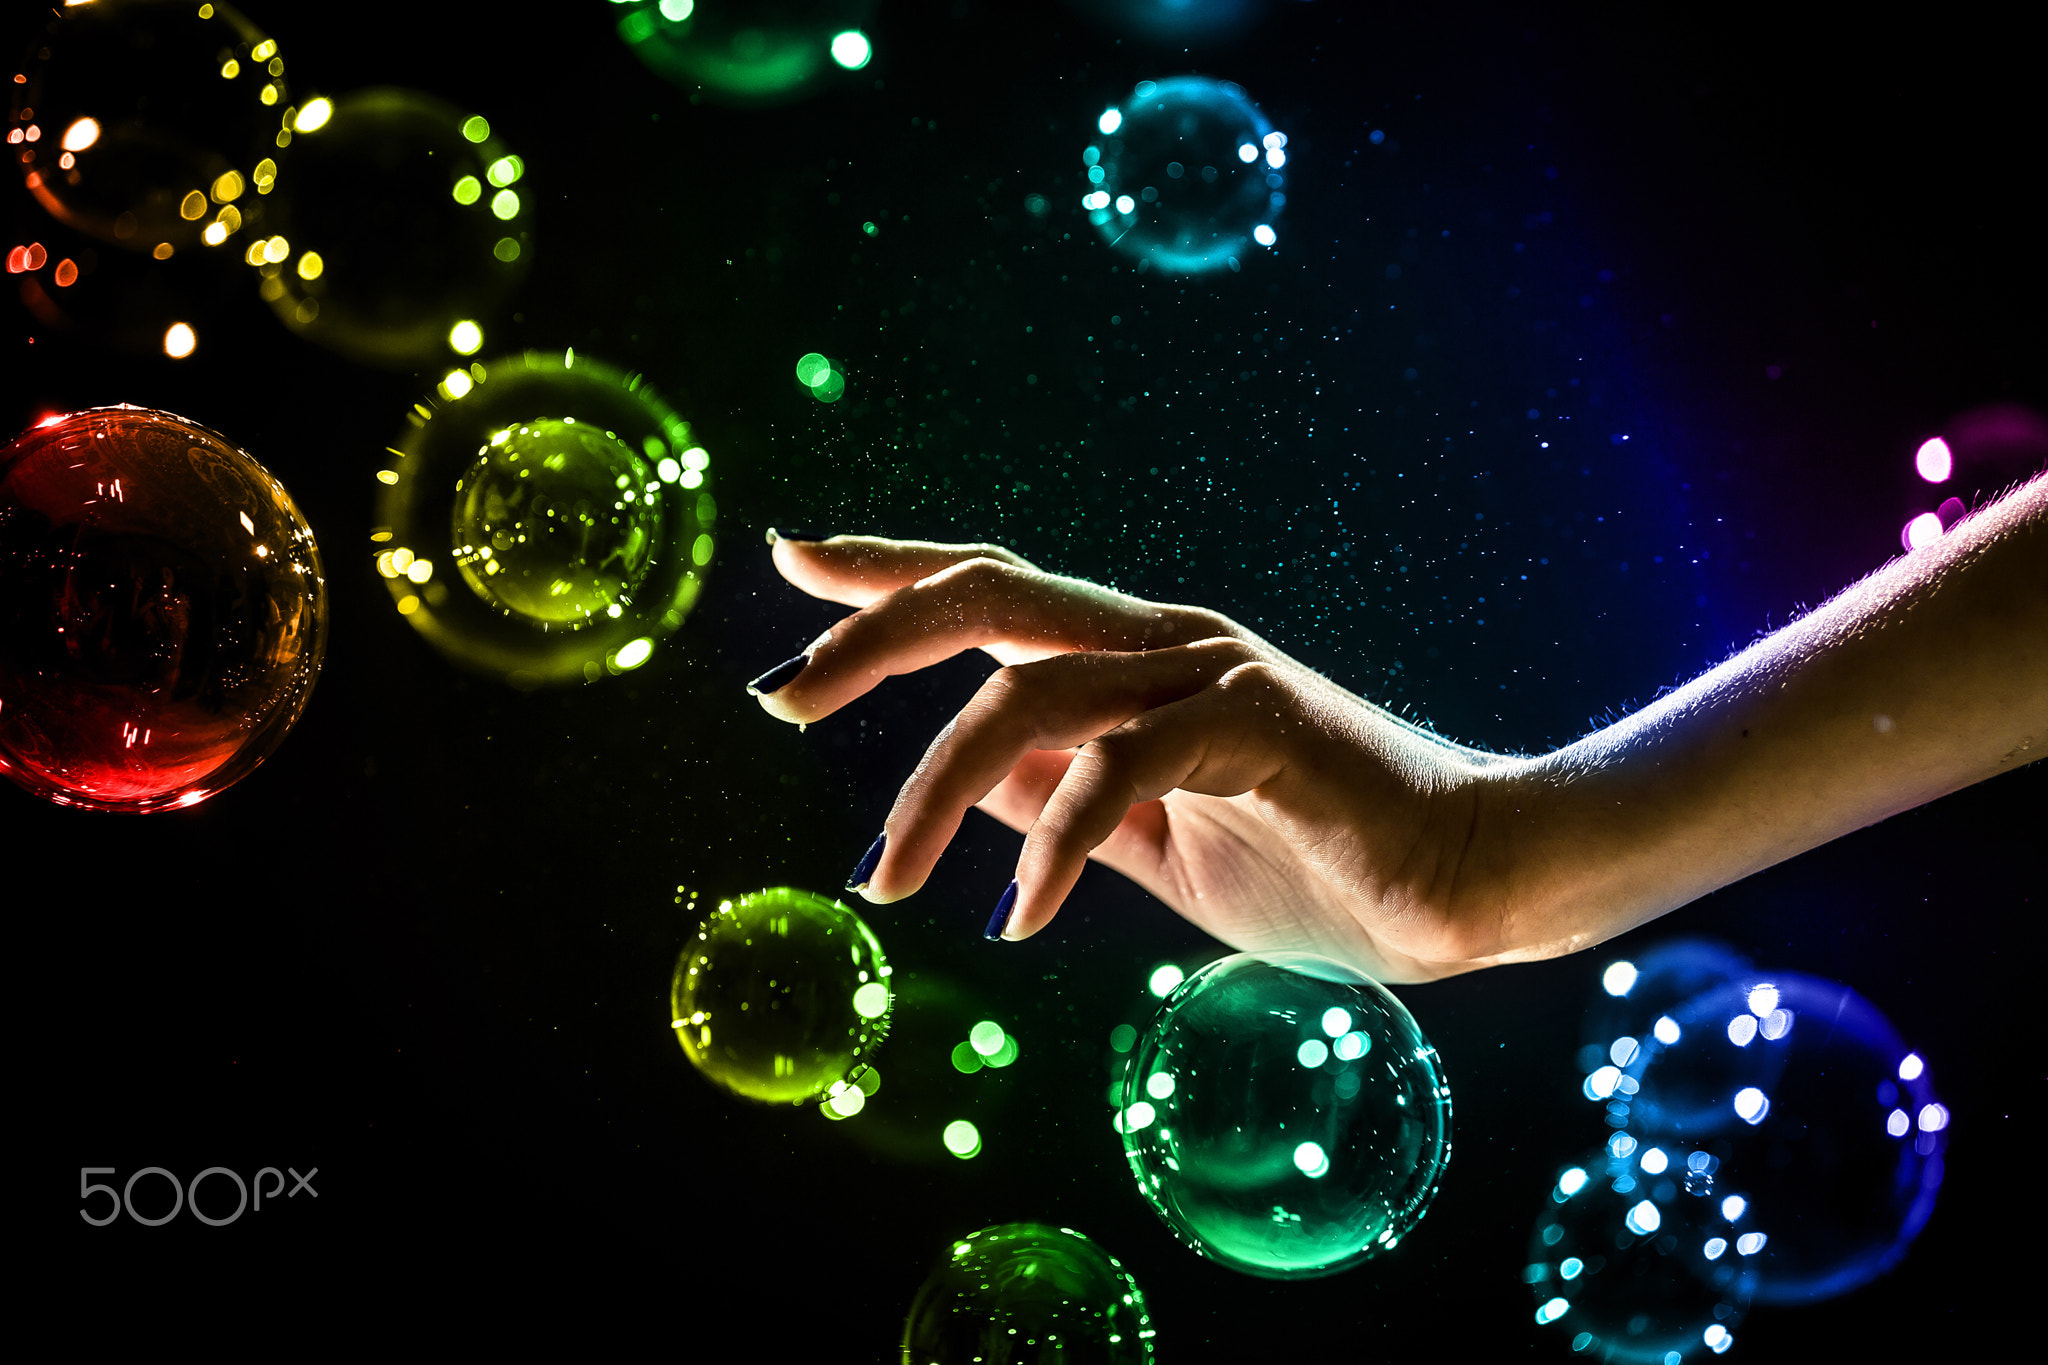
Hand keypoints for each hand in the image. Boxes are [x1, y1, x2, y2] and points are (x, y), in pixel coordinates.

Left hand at [746, 533, 1521, 982]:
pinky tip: (1018, 918)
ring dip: (935, 789)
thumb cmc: (1316, 861)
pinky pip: (1123, 764)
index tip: (793, 562)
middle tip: (779, 697)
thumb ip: (1068, 799)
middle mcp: (1161, 643)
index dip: (888, 571)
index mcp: (1133, 660)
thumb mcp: (1154, 839)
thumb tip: (975, 784)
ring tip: (887, 881)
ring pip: (1030, 691)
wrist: (1468, 883)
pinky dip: (1054, 844)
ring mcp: (1212, 674)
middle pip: (988, 596)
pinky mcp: (1259, 725)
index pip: (991, 592)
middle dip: (871, 633)